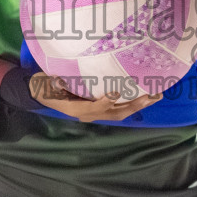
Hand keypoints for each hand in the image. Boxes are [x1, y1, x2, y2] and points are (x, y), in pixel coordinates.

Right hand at [30, 71, 162, 123]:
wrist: (41, 92)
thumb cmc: (43, 86)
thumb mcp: (43, 84)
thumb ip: (50, 84)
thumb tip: (57, 82)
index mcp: (75, 109)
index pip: (92, 108)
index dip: (104, 102)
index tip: (115, 93)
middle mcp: (88, 113)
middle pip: (114, 113)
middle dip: (133, 105)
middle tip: (150, 96)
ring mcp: (96, 111)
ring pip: (120, 112)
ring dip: (138, 105)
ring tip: (155, 96)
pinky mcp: (100, 107)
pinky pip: (119, 107)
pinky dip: (133, 102)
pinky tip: (146, 94)